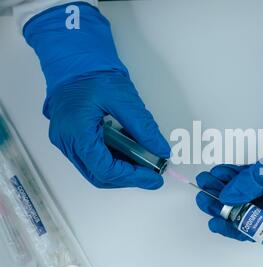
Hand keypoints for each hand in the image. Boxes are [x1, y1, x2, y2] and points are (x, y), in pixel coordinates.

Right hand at [23, 3, 169, 188]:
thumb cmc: (93, 73)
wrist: (75, 58)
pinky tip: (131, 152)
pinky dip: (114, 159)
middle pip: (99, 175)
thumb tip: (161, 149)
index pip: (106, 169)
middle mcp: (67, 142)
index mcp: (76, 132)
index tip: (154, 177)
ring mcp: (67, 141)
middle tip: (152, 173)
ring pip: (96, 169)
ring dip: (121, 170)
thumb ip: (144, 128)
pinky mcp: (72, 138)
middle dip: (128, 177)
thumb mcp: (124, 99)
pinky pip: (93, 158)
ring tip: (144, 162)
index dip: (133, 177)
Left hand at [196, 57, 262, 240]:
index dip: (236, 226)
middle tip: (204, 196)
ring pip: (249, 190)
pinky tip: (221, 170)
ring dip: (228, 186)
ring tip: (207, 179)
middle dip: (226, 203)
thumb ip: (254, 184)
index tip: (215, 221)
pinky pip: (253, 175)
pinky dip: (237, 173)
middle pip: (252, 208)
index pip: (262, 226)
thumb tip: (229, 198)